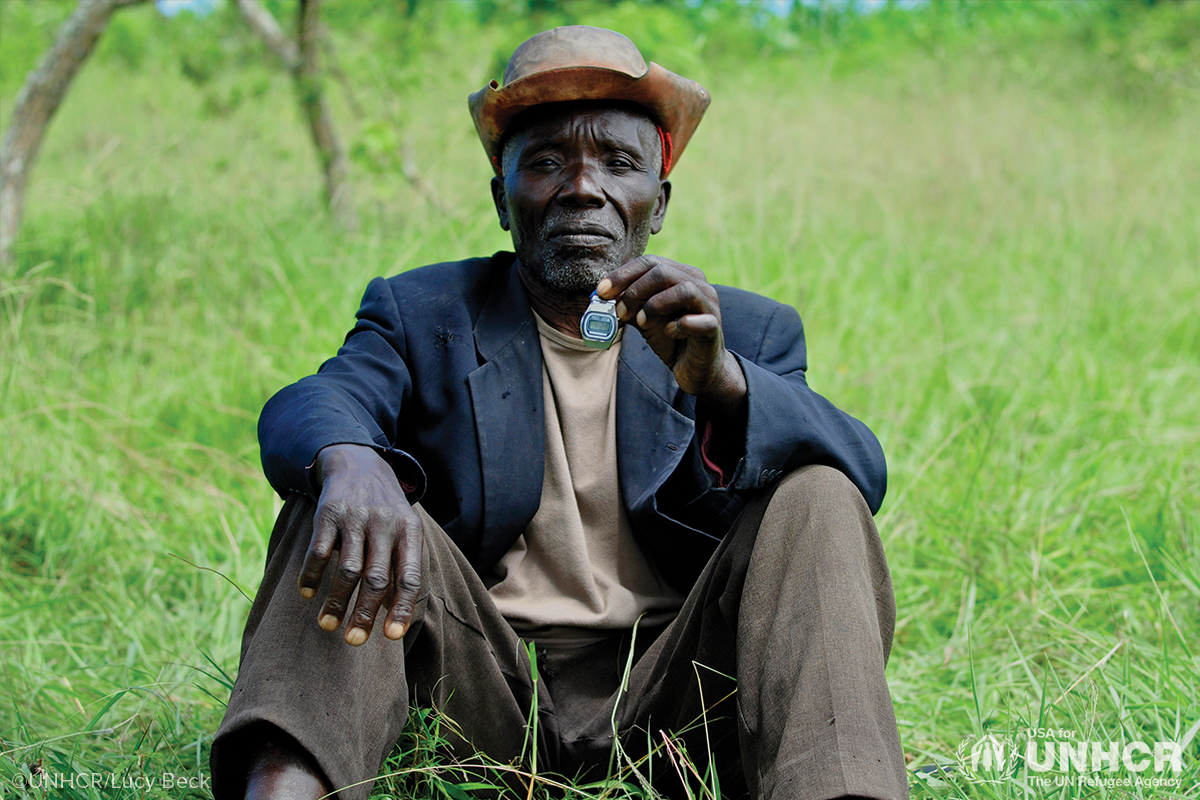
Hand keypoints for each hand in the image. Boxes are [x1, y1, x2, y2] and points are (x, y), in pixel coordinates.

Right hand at [301, 444, 422, 644]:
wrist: (359, 463)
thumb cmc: (386, 512)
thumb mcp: (403, 531)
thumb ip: (401, 568)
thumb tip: (391, 616)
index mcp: (409, 533)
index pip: (410, 577)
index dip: (401, 607)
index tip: (392, 637)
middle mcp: (385, 525)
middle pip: (377, 578)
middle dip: (364, 613)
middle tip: (354, 641)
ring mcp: (356, 518)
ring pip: (347, 569)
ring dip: (336, 602)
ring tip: (328, 626)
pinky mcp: (328, 512)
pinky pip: (319, 550)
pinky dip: (312, 575)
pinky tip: (307, 594)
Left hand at [598, 255, 746, 415]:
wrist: (697, 368)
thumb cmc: (671, 338)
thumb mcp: (644, 318)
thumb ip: (628, 304)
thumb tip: (602, 296)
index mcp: (681, 275)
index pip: (649, 262)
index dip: (622, 275)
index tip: (601, 292)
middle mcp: (698, 284)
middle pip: (662, 271)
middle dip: (634, 291)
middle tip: (620, 312)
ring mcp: (709, 304)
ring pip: (683, 289)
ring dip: (654, 305)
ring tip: (642, 323)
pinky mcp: (713, 327)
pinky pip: (698, 321)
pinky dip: (679, 325)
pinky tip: (669, 332)